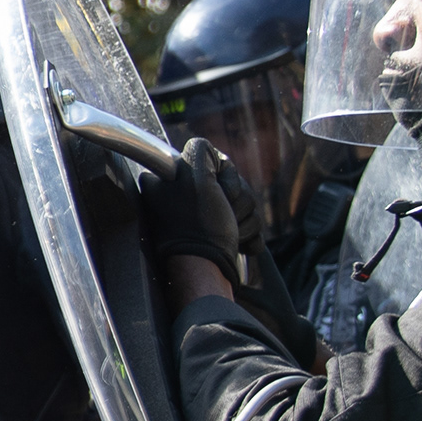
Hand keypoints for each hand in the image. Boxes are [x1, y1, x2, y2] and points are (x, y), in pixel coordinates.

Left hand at [141, 135, 260, 286]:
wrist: (207, 271)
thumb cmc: (200, 226)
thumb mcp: (195, 177)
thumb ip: (199, 151)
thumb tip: (202, 148)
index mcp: (172, 181)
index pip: (216, 161)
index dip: (224, 176)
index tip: (216, 191)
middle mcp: (186, 197)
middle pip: (235, 184)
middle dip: (238, 202)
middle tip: (223, 216)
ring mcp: (207, 219)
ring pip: (246, 206)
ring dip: (245, 221)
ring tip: (229, 235)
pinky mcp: (224, 237)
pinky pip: (250, 227)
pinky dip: (249, 237)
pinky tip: (239, 245)